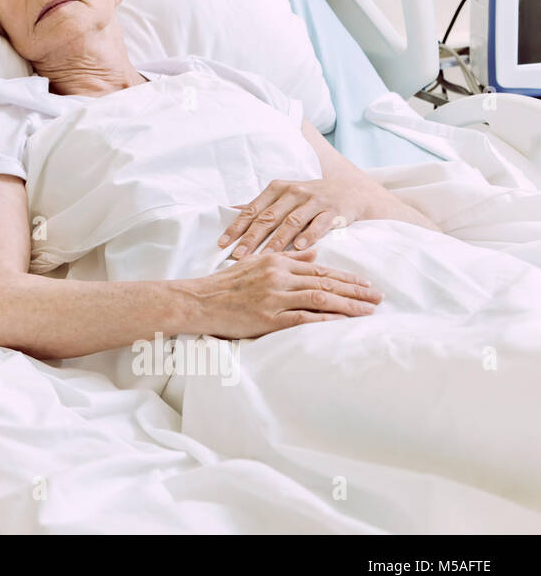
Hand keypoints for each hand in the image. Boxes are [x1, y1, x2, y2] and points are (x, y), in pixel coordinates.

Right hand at [179, 248, 382, 339]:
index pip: (320, 269)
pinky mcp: (267, 317)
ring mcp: (273, 297)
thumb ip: (287, 258)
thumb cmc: (224, 284)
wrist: (197, 301)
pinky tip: (343, 322)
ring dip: (349, 305)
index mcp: (276, 261)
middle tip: (379, 297)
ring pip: (320, 298)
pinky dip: (325, 319)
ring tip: (370, 310)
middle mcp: (278, 276)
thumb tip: (315, 254)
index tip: (366, 284)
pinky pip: (303, 318)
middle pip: (326, 282)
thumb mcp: (255, 263)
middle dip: (356, 290)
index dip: (346, 277)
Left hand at [218, 178, 375, 258]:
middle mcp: (293, 191)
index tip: (222, 244)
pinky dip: (309, 235)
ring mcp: (314, 200)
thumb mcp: (283, 196)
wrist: (349, 191)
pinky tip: (299, 248)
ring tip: (265, 257)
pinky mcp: (333, 210)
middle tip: (238, 256)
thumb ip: (260, 206)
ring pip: (292, 222)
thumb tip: (228, 212)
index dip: (236, 227)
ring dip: (277, 241)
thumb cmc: (308, 198)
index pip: (252, 210)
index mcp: (277, 189)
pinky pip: (319, 224)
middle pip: (268, 217)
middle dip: (251, 238)